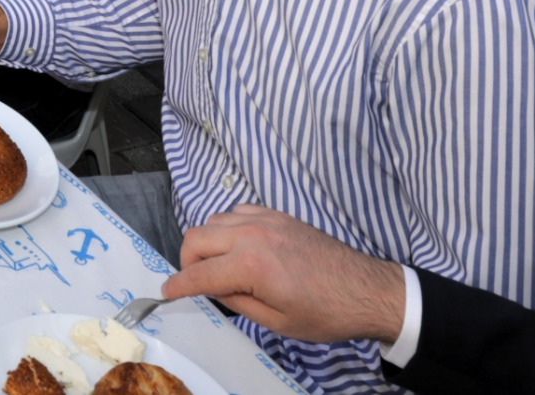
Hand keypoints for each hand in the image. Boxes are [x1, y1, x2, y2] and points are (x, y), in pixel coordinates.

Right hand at [160, 207, 406, 344]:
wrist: (366, 290)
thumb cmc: (325, 313)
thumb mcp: (275, 321)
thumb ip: (236, 301)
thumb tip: (212, 288)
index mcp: (251, 265)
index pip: (199, 273)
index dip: (178, 285)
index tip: (168, 292)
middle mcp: (252, 234)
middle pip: (196, 238)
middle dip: (188, 261)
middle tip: (197, 282)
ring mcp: (266, 219)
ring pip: (213, 220)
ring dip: (208, 243)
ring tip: (221, 266)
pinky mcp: (278, 214)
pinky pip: (237, 212)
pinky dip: (229, 228)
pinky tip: (241, 247)